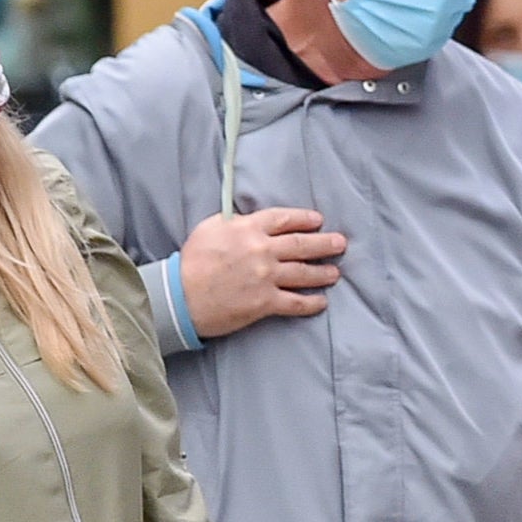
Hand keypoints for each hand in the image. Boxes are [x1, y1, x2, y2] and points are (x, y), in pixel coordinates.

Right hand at [179, 207, 345, 338]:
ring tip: (335, 273)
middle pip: (302, 244)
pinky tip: (322, 302)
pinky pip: (296, 302)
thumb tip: (252, 220)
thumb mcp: (211, 228)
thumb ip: (236, 222)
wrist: (180, 295)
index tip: (319, 220)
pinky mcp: (265, 302)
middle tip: (340, 244)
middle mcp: (261, 250)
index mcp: (248, 228)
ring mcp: (266, 276)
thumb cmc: (192, 261)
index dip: (305, 219)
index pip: (284, 219)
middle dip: (325, 244)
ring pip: (304, 273)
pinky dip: (312, 303)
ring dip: (323, 273)